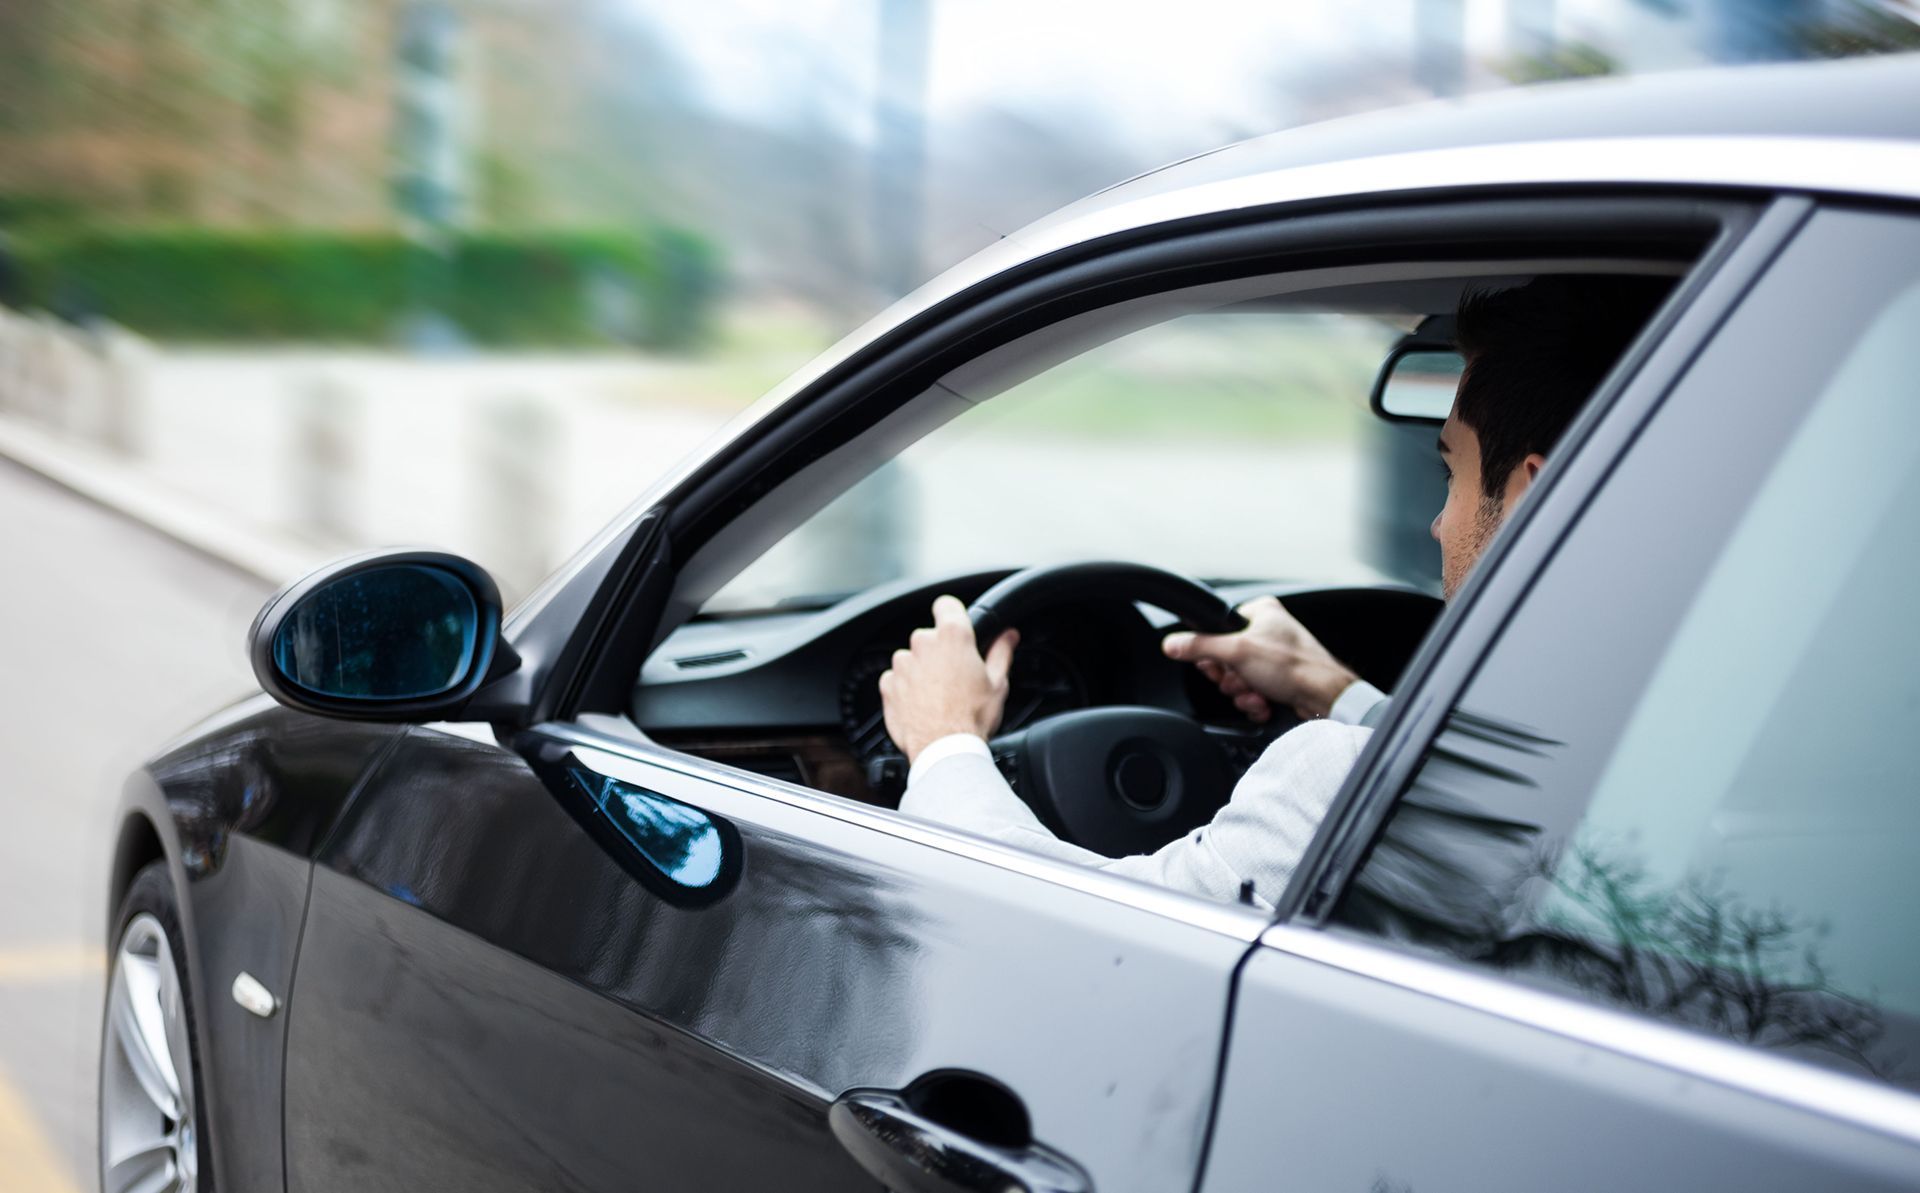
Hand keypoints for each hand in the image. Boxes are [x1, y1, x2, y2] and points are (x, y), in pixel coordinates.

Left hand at [879, 595, 1019, 762]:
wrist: (944, 750)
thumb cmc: (973, 717)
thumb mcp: (998, 682)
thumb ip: (1001, 651)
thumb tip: (1009, 635)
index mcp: (953, 637)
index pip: (946, 604)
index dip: (952, 614)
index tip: (956, 626)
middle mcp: (923, 644)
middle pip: (929, 636)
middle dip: (939, 651)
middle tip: (955, 676)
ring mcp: (902, 664)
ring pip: (912, 658)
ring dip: (922, 670)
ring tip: (939, 696)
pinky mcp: (888, 684)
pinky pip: (897, 678)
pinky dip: (906, 688)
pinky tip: (923, 705)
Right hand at [1160, 595, 1357, 722]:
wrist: (1325, 696)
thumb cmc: (1295, 666)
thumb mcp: (1236, 652)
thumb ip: (1200, 647)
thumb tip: (1172, 644)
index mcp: (1261, 612)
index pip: (1218, 629)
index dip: (1213, 653)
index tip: (1216, 665)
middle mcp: (1269, 631)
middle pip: (1226, 658)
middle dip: (1231, 678)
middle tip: (1240, 681)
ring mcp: (1275, 657)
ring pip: (1239, 678)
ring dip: (1243, 692)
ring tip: (1256, 693)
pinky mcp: (1280, 680)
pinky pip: (1254, 691)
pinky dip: (1256, 701)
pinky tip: (1264, 703)